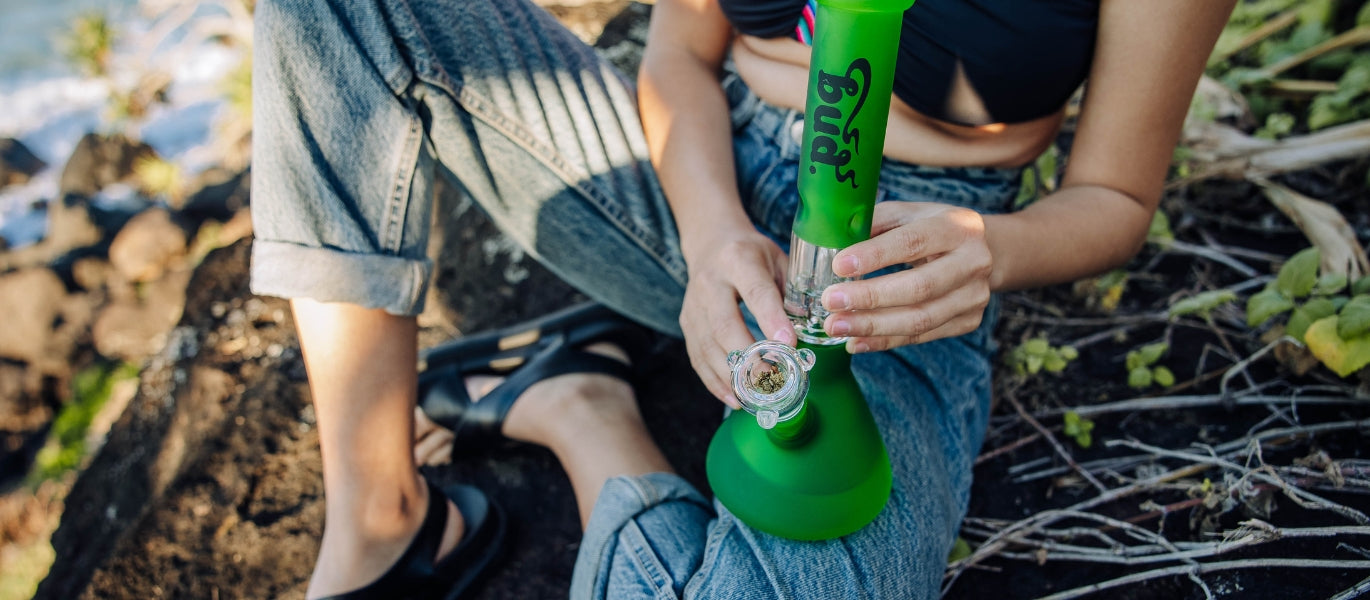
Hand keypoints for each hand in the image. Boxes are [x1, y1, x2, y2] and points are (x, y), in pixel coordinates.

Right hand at [680, 228, 796, 407]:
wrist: (711, 244)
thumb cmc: (753, 255)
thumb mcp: (778, 259)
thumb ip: (792, 291)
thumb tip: (810, 329)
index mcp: (738, 260)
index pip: (756, 292)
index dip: (771, 319)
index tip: (789, 344)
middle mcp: (710, 282)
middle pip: (724, 325)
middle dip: (749, 357)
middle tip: (773, 379)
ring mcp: (693, 305)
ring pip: (707, 346)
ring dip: (732, 376)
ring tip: (756, 396)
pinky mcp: (687, 323)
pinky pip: (698, 358)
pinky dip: (716, 381)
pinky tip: (735, 398)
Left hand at [821, 202, 992, 352]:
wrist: (983, 251)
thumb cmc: (931, 229)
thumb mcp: (907, 214)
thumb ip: (874, 224)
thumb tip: (832, 243)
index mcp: (956, 226)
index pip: (912, 242)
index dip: (875, 255)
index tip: (839, 265)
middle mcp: (972, 262)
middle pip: (919, 287)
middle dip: (870, 297)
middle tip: (830, 301)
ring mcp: (974, 295)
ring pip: (921, 319)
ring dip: (873, 326)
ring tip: (836, 326)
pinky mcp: (968, 320)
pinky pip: (921, 336)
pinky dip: (884, 341)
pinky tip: (856, 341)